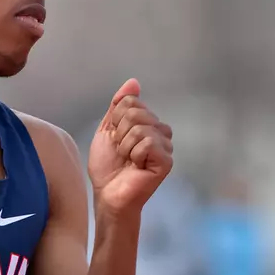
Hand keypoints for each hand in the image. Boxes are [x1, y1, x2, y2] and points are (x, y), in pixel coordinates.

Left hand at [89, 79, 172, 214]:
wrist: (107, 193)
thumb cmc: (107, 165)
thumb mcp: (108, 129)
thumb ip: (119, 105)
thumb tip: (133, 82)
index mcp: (148, 123)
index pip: (130, 102)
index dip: (115, 120)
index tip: (115, 139)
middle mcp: (160, 132)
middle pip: (135, 113)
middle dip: (119, 133)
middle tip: (121, 152)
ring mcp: (165, 146)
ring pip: (140, 127)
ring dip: (125, 146)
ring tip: (128, 160)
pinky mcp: (166, 160)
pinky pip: (147, 143)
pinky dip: (134, 154)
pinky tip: (137, 166)